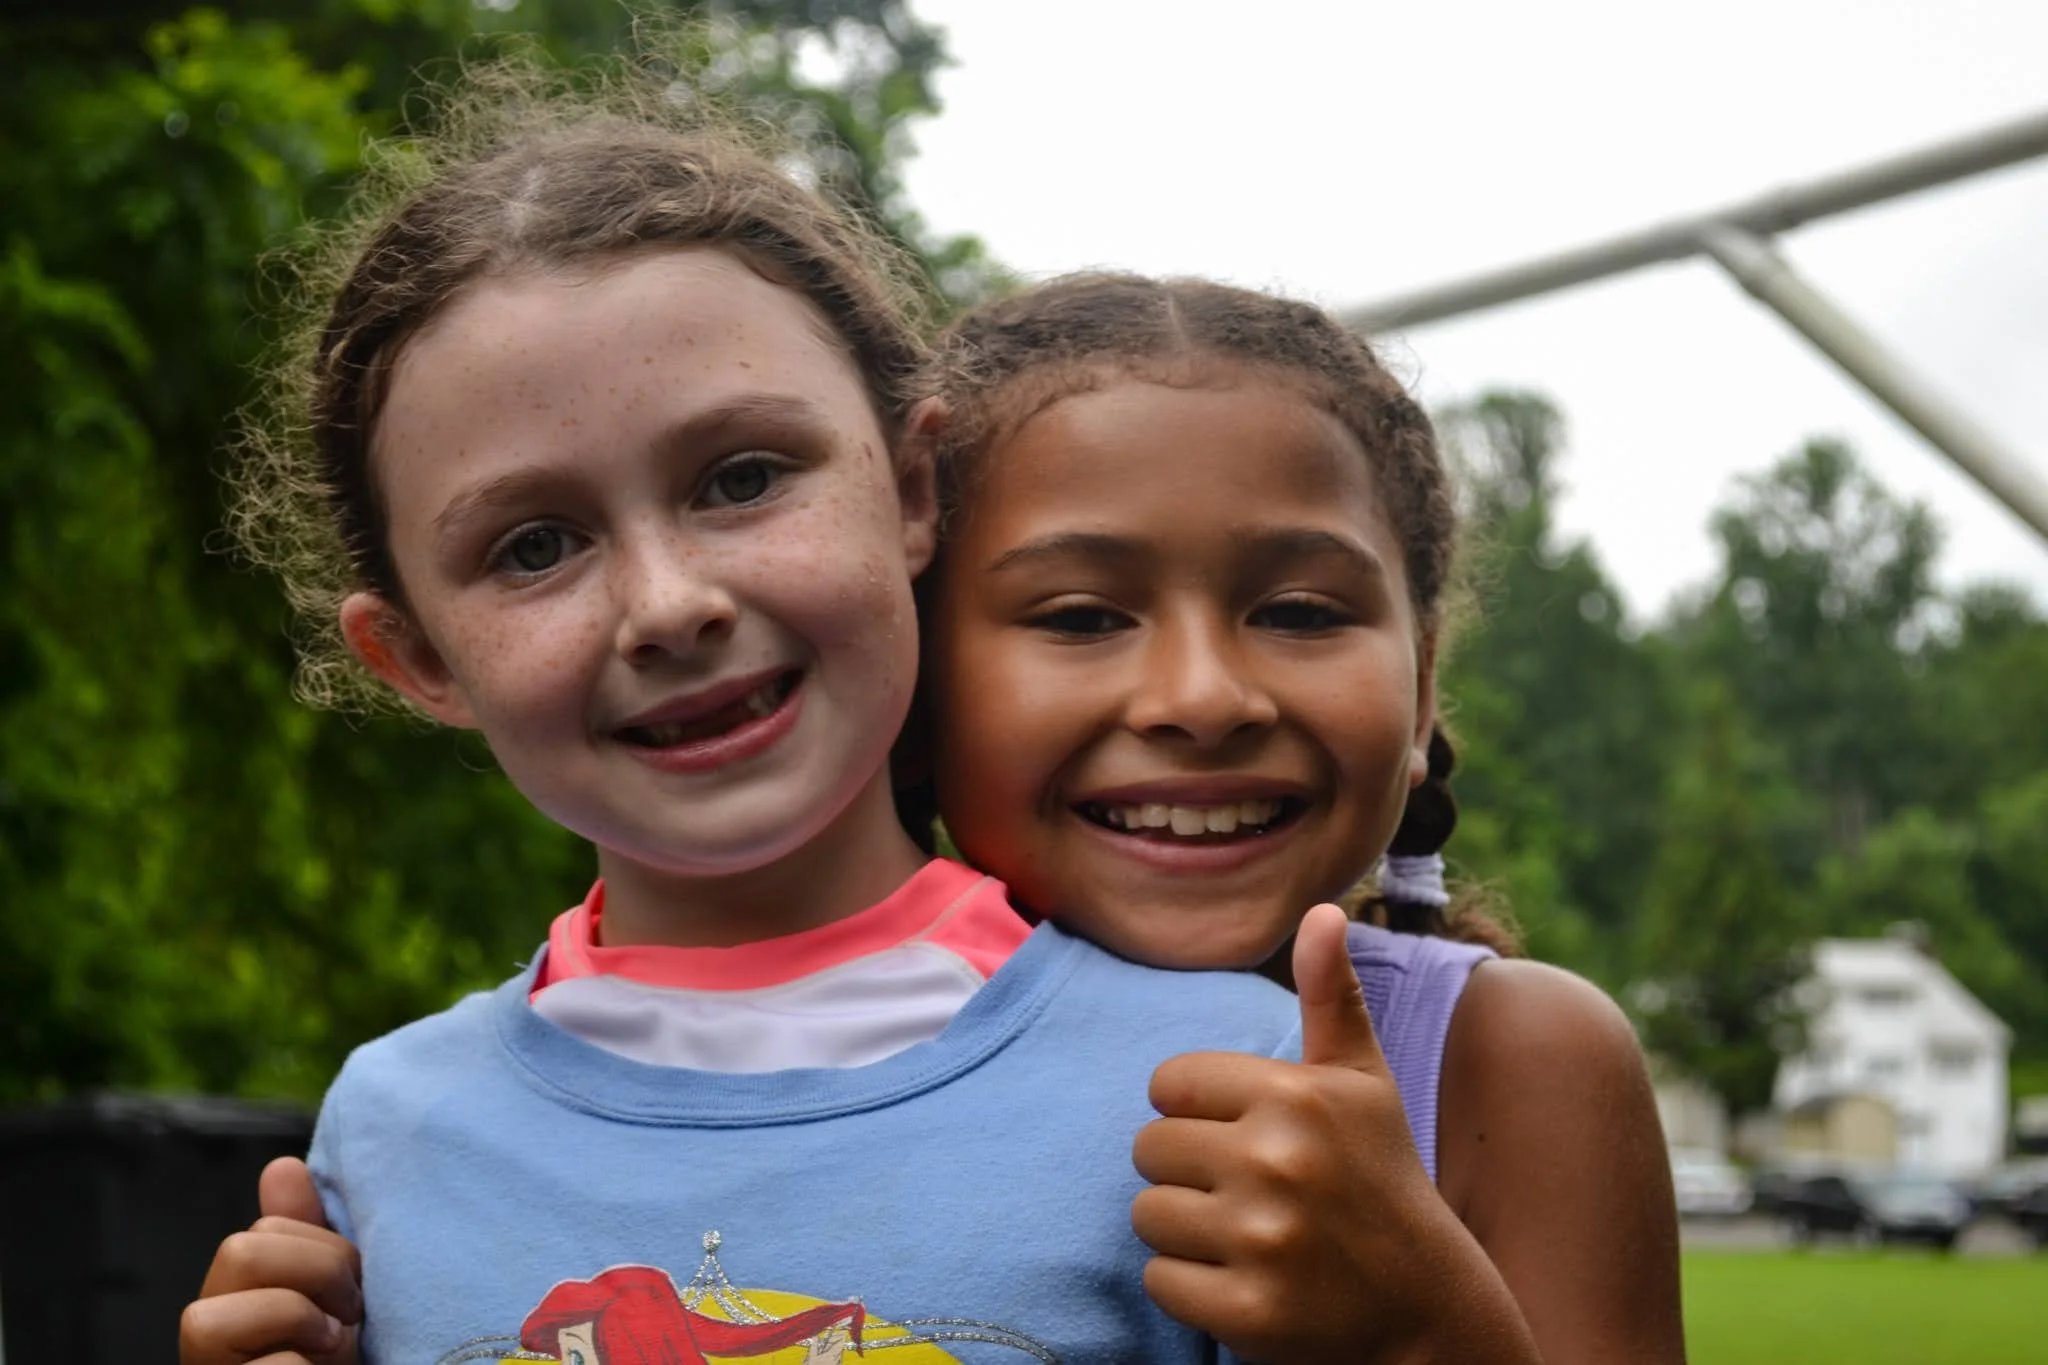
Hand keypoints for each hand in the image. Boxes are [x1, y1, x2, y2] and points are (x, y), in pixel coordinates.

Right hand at [180, 1157, 362, 1364]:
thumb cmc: (354, 1358)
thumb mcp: (342, 1293)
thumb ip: (310, 1234)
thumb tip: (282, 1168)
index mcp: (243, 1298)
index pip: (259, 1231)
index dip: (321, 1246)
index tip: (357, 1286)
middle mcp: (212, 1338)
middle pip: (236, 1253)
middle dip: (314, 1272)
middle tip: (349, 1315)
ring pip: (205, 1321)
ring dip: (293, 1323)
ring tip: (331, 1349)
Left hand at [1131, 904, 1465, 1363]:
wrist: (1428, 1310)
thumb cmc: (1381, 1180)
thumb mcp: (1363, 1083)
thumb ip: (1332, 996)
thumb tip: (1324, 908)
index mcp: (1297, 1095)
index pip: (1168, 1084)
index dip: (1194, 1112)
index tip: (1243, 1136)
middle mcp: (1278, 1162)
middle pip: (1149, 1149)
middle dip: (1186, 1172)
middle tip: (1248, 1193)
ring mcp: (1264, 1240)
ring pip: (1147, 1215)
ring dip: (1183, 1231)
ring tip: (1246, 1236)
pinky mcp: (1249, 1311)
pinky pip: (1160, 1281)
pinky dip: (1189, 1287)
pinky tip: (1244, 1282)